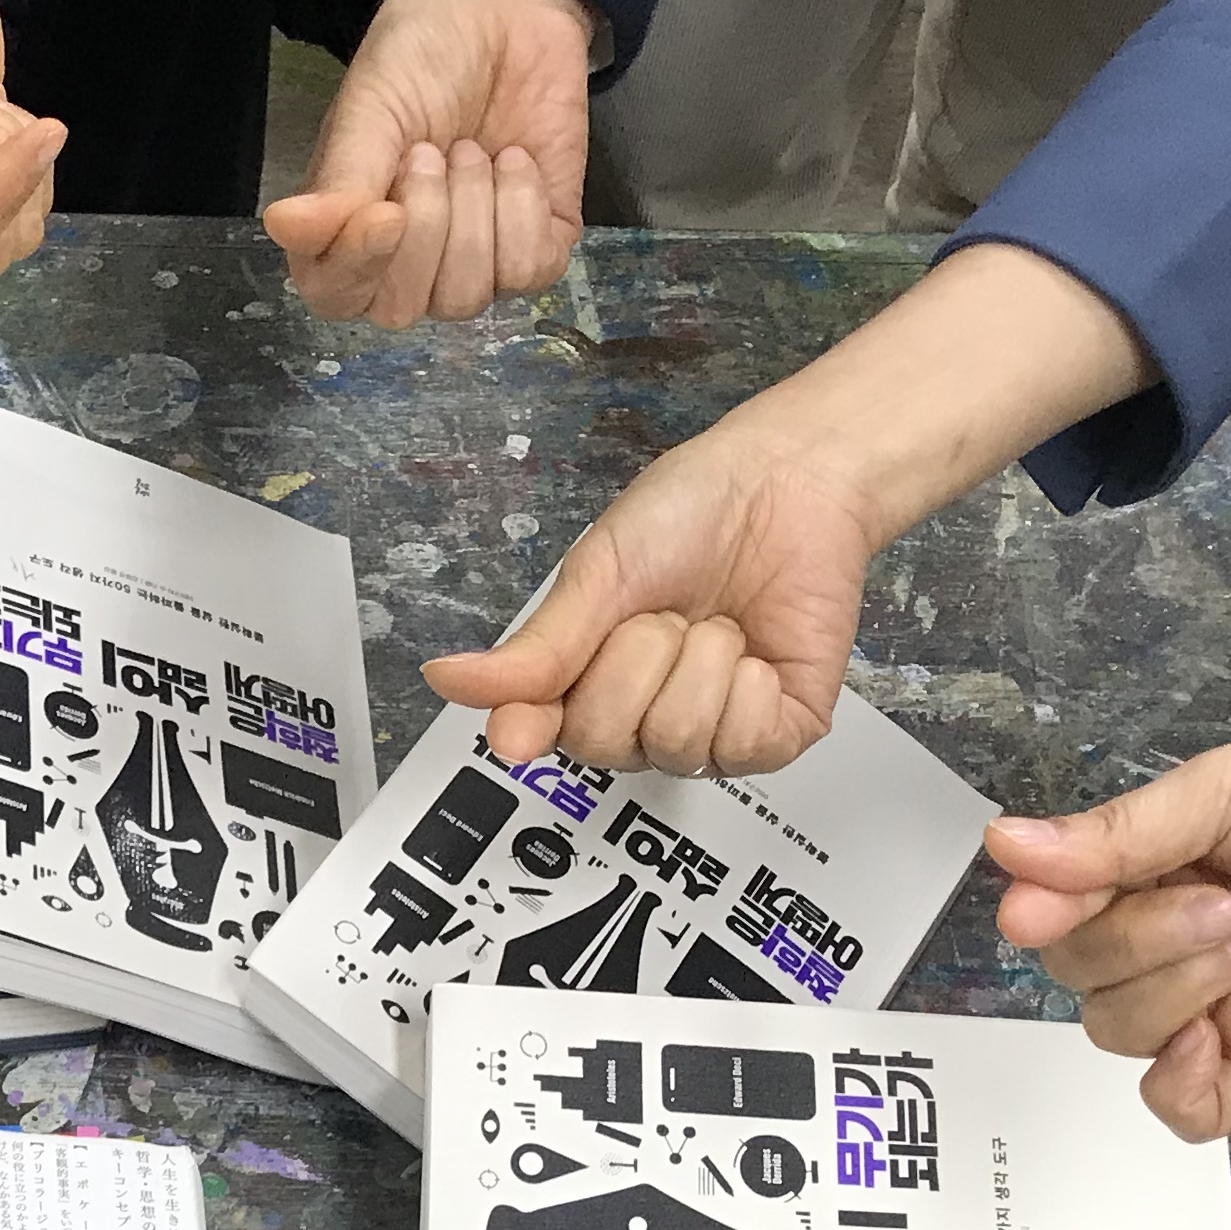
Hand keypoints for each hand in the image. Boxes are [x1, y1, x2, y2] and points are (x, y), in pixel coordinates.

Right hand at [261, 0, 591, 329]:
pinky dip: (522, 205)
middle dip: (425, 222)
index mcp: (345, 236)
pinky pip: (528, 271)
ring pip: (467, 296)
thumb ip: (336, 181)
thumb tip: (283, 226)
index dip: (359, 265)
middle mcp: (404, 268)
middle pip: (404, 306)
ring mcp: (471, 266)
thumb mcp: (369, 113)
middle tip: (431, 150)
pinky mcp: (535, 250)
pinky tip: (514, 161)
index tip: (386, 211)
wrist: (507, 12)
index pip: (336, 297)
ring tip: (471, 149)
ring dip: (473, 208)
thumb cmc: (424, 60)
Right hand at [424, 419, 877, 775]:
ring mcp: (708, 737)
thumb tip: (443, 680)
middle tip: (667, 613)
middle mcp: (641, 724)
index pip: (538, 734)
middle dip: (638, 660)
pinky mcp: (777, 735)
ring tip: (719, 623)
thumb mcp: (596, 576)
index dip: (533, 724)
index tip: (523, 726)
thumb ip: (534, 647)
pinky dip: (751, 690)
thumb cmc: (687, 516)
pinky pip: (745, 749)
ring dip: (700, 664)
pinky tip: (758, 654)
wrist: (787, 480)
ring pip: (677, 743)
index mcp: (584, 686)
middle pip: (606, 741)